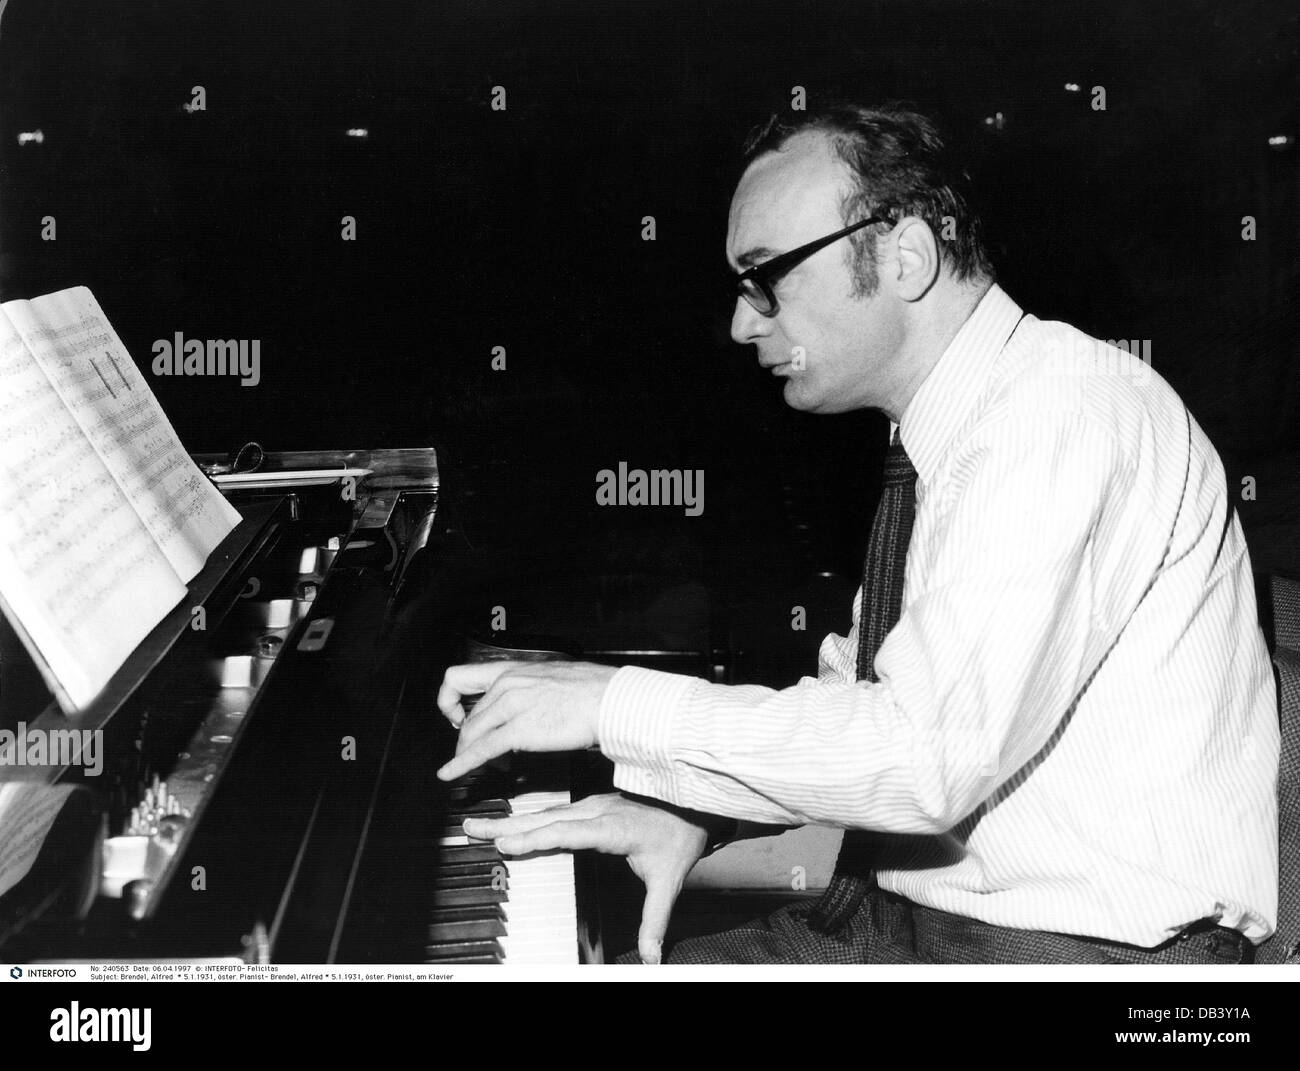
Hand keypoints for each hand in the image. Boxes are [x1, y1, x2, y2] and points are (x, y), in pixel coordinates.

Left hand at [435, 660, 617, 780]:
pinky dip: (460, 765)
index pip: (459, 677)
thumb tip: (528, 706)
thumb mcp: (552, 679)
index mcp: (513, 670)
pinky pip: (480, 750)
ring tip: (484, 769)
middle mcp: (507, 684)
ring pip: (471, 734)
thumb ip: (532, 690)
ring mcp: (511, 706)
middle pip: (470, 717)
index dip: (449, 700)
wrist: (611, 699)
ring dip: (470, 755)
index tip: (456, 716)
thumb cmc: (594, 690)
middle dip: (471, 739)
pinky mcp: (519, 730)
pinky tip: (451, 775)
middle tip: (483, 753)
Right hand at [464, 793, 708, 964]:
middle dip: (506, 825)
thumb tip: (651, 958)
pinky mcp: (591, 805)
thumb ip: (655, 920)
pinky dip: (527, 817)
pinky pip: (553, 810)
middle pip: (545, 818)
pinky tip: (509, 823)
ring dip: (511, 820)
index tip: (506, 845)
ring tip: (479, 825)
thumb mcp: (669, 882)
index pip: (567, 832)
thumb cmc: (680, 839)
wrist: (695, 806)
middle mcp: (597, 811)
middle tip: (471, 829)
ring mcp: (592, 804)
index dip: (535, 838)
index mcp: (613, 827)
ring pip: (545, 812)